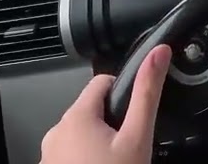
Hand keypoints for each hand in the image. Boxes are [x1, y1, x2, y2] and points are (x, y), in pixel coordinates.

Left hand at [40, 45, 171, 163]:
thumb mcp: (138, 138)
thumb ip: (147, 93)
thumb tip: (158, 53)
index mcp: (76, 116)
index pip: (102, 82)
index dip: (124, 93)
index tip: (135, 116)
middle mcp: (56, 132)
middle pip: (91, 111)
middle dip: (112, 124)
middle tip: (129, 148)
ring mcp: (49, 156)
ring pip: (81, 136)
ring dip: (98, 145)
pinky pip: (71, 157)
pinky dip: (86, 162)